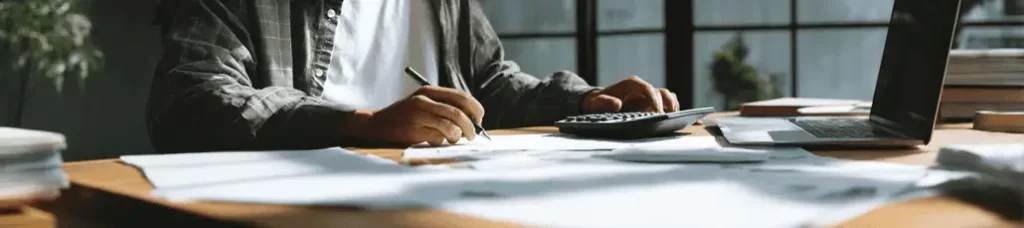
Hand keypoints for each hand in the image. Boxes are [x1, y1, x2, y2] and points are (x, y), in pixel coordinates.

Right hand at [348, 86, 484, 145]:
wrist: (376, 125)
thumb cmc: (404, 116)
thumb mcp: (423, 103)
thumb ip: (443, 107)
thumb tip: (471, 121)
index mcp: (428, 91)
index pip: (460, 96)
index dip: (475, 108)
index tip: (480, 118)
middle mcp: (424, 101)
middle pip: (458, 112)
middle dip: (470, 125)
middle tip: (472, 134)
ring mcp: (418, 116)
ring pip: (450, 126)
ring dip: (458, 136)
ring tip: (455, 139)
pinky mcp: (413, 131)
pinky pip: (437, 138)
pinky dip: (442, 141)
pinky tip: (435, 141)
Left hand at [583, 76, 679, 112]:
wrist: (599, 103)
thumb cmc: (597, 102)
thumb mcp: (596, 102)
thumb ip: (604, 103)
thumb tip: (617, 104)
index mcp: (631, 84)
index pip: (647, 88)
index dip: (654, 99)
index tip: (657, 113)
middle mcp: (643, 88)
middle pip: (661, 92)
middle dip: (666, 104)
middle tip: (666, 118)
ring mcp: (649, 96)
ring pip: (667, 96)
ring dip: (672, 106)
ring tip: (673, 118)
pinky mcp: (652, 104)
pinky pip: (667, 103)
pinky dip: (672, 110)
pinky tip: (673, 120)